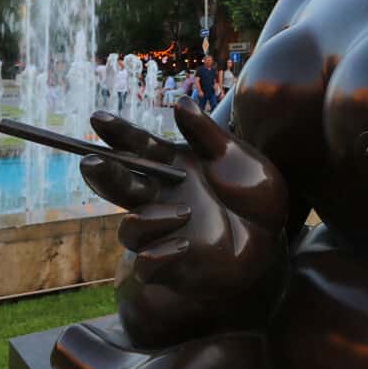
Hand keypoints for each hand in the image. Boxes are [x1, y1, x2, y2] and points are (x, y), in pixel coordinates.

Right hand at [80, 96, 287, 347]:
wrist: (276, 235)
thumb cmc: (253, 192)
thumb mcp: (238, 158)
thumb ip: (208, 135)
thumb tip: (180, 103)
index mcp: (172, 166)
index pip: (137, 146)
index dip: (117, 132)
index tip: (98, 118)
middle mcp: (160, 197)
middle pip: (120, 185)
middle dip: (103, 173)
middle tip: (91, 162)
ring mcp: (163, 231)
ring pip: (130, 227)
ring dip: (148, 219)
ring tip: (185, 212)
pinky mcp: (173, 264)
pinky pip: (147, 265)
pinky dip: (157, 256)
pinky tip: (184, 244)